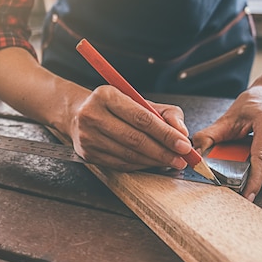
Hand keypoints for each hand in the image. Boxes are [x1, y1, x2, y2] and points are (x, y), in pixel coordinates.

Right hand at [67, 85, 193, 170]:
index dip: (165, 134)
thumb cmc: (113, 106)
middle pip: (135, 139)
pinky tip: (152, 162)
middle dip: (163, 151)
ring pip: (128, 154)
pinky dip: (140, 165)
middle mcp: (92, 115)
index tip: (183, 144)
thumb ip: (165, 112)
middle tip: (181, 158)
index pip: (141, 118)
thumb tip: (181, 131)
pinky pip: (120, 163)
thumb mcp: (139, 100)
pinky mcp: (87, 153)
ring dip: (154, 161)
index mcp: (106, 96)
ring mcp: (88, 136)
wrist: (77, 114)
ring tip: (170, 161)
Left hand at [193, 84, 261, 200]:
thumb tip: (195, 153)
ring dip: (256, 169)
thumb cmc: (254, 103)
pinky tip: (255, 152)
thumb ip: (209, 136)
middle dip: (250, 176)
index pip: (261, 158)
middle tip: (233, 180)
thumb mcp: (228, 117)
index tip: (247, 195)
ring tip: (244, 156)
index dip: (254, 180)